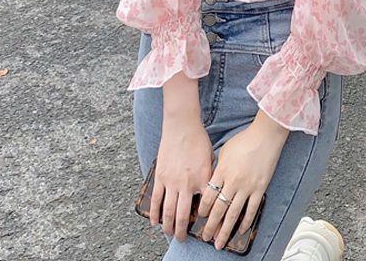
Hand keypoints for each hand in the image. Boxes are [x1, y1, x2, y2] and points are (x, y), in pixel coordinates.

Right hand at [149, 114, 213, 242]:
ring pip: (168, 210)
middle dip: (182, 230)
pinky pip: (156, 199)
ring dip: (168, 225)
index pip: (204, 205)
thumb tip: (211, 191)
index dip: (205, 219)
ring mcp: (171, 181)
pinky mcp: (160, 177)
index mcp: (202, 179)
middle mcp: (187, 183)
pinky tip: (154, 222)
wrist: (182, 126)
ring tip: (169, 234)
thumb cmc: (198, 140)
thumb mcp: (210, 159)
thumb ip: (209, 176)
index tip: (206, 229)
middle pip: (183, 214)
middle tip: (182, 240)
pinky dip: (154, 212)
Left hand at [197, 116, 288, 249]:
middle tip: (205, 238)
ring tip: (220, 242)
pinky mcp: (259, 188)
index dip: (203, 209)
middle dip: (210, 226)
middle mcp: (233, 181)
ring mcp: (247, 187)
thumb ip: (218, 167)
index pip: (209, 195)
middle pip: (219, 209)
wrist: (265, 136)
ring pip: (233, 214)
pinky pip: (251, 209)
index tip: (200, 217)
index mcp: (222, 171)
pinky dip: (246, 222)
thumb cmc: (245, 140)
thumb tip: (213, 180)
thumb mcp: (225, 151)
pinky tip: (241, 230)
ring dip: (225, 230)